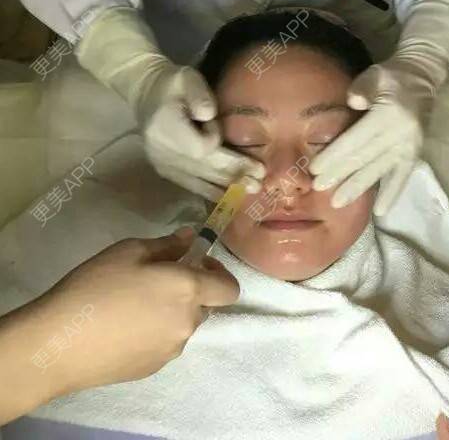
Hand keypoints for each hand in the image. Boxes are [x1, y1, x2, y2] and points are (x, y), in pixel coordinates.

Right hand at [33, 229, 238, 396]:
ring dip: (173, 313)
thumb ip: (168, 245)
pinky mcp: (153, 368)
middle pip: (206, 305)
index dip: (219, 274)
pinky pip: (166, 344)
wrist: (58, 343)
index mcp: (188, 290)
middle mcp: (188, 322)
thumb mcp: (130, 251)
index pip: (230, 288)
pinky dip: (156, 333)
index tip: (195, 264)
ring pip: (184, 325)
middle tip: (159, 280)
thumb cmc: (96, 287)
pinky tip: (125, 328)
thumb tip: (190, 239)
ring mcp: (172, 350)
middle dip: (192, 291)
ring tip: (136, 305)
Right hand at [138, 64, 264, 200]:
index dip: (214, 140)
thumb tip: (207, 115)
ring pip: (199, 181)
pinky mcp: (166, 172)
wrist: (146, 94)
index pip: (199, 147)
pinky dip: (212, 191)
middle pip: (204, 168)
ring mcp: (162, 165)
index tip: (216, 124)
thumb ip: (199, 95)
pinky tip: (230, 197)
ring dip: (227, 187)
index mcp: (165, 128)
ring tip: (252, 190)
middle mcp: (162, 152)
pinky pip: (191, 185)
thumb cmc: (172, 84)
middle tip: (260, 180)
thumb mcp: (186, 78)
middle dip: (233, 174)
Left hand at [309, 56, 432, 215]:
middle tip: (318, 189)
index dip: (335, 155)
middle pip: (364, 158)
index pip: (356, 139)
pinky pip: (402, 178)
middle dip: (340, 175)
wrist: (421, 79)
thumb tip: (353, 102)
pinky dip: (392, 195)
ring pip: (379, 171)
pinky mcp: (415, 154)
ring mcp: (410, 147)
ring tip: (338, 203)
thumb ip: (363, 88)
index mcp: (389, 113)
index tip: (315, 169)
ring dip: (358, 188)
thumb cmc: (391, 77)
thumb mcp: (376, 74)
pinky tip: (380, 212)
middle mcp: (401, 134)